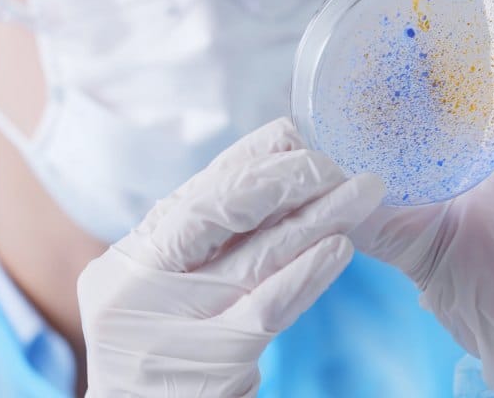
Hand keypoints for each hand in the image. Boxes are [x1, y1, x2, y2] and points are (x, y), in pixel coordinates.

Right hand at [77, 118, 383, 396]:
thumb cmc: (167, 358)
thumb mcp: (167, 292)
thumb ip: (203, 242)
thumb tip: (272, 169)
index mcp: (130, 258)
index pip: (198, 192)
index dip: (249, 157)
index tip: (294, 131)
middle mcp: (138, 283)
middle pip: (221, 211)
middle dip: (286, 177)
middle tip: (337, 160)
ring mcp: (173, 324)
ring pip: (258, 254)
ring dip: (318, 217)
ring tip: (363, 191)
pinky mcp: (213, 362)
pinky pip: (271, 306)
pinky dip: (309, 273)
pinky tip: (341, 247)